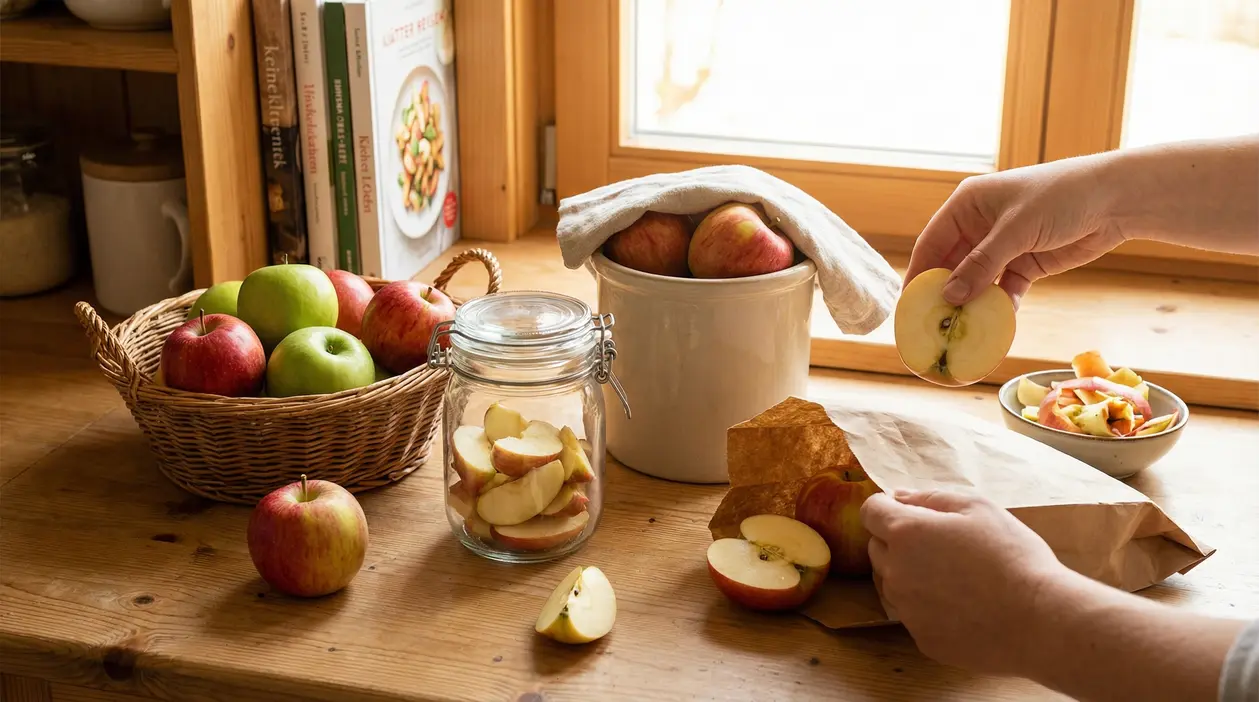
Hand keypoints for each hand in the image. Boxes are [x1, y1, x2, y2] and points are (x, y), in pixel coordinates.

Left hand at [860, 489, 1072, 673]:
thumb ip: (930, 497)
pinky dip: (925, 607)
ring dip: (907, 574)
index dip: (886, 507)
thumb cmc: (1012, 556)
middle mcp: (895, 572)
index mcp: (905, 533)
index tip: (909, 511)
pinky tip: (960, 605)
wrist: (1039, 621)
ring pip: (890, 584)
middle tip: (940, 544)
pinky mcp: (922, 639)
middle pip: (876, 548)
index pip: (870, 512)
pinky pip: (911, 615)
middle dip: (897, 540)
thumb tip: (898, 497)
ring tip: (951, 576)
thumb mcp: (978, 507)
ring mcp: (906, 610)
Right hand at [905, 157, 1126, 308]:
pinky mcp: (1025, 263)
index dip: (919, 273)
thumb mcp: (1016, 229)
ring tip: (959, 330)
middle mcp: (980, 225)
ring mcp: (1003, 246)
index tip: (909, 304)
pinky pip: (1004, 290)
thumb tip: (950, 296)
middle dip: (944, 293)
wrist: (1116, 199)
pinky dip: (1000, 306)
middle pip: (951, 265)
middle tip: (933, 324)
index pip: (931, 243)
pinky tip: (996, 324)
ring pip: (977, 281)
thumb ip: (981, 264)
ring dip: (971, 303)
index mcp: (968, 205)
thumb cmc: (1062, 196)